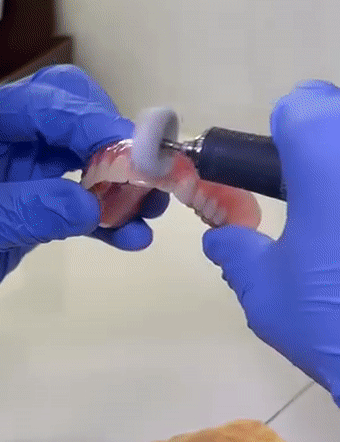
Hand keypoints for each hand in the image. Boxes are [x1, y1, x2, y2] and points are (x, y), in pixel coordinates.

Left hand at [0, 65, 168, 337]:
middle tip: (148, 177)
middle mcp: (3, 139)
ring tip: (149, 211)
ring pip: (84, 168)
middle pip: (73, 124)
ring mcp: (22, 178)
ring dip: (120, 187)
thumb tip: (91, 206)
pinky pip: (78, 211)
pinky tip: (131, 239)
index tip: (140, 153)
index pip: (45, 104)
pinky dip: (106, 223)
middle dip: (114, 148)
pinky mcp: (34, 214)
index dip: (94, 124)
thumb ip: (23, 210)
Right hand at [202, 79, 339, 406]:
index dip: (283, 133)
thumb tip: (218, 237)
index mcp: (327, 164)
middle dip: (319, 151)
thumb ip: (233, 251)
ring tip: (334, 228)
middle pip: (338, 118)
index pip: (302, 105)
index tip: (281, 170)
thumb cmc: (332, 323)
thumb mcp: (264, 289)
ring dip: (335, 176)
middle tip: (312, 202)